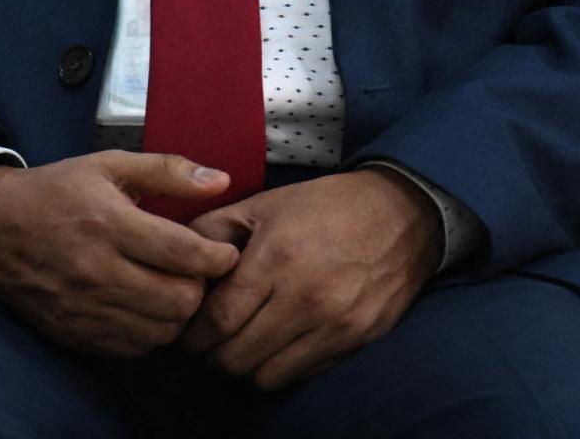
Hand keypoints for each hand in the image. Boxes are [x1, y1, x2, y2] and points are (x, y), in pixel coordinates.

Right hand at [0, 151, 242, 358]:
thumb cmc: (56, 191)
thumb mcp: (108, 165)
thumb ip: (168, 170)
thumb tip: (222, 181)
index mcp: (108, 223)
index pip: (182, 253)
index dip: (217, 258)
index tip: (226, 254)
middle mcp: (97, 270)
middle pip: (178, 300)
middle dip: (201, 288)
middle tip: (199, 273)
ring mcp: (84, 308)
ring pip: (161, 331)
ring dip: (178, 314)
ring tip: (175, 289)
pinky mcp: (75, 333)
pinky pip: (134, 348)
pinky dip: (151, 332)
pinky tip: (147, 307)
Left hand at [178, 169, 441, 391]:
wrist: (402, 215)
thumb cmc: (326, 207)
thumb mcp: (265, 203)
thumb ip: (215, 228)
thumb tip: (177, 257)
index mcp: (276, 258)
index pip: (217, 321)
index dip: (192, 334)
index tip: (185, 331)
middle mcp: (305, 297)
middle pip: (235, 357)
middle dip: (211, 355)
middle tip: (206, 343)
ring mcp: (333, 325)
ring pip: (265, 376)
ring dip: (243, 367)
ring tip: (239, 346)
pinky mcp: (354, 341)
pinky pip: (299, 375)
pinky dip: (278, 368)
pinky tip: (273, 345)